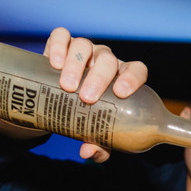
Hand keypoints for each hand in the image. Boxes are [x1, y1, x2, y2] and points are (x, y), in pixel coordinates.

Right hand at [0, 27, 146, 162]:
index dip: (132, 78)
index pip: (137, 70)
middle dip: (98, 77)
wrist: (59, 100)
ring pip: (85, 46)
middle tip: (86, 97)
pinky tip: (53, 62)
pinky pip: (62, 36)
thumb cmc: (88, 115)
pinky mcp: (62, 44)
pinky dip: (58, 46)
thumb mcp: (96, 130)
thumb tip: (89, 153)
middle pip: (108, 60)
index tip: (121, 93)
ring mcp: (85, 50)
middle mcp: (106, 61)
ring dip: (76, 64)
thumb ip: (99, 143)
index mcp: (122, 78)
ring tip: (67, 86)